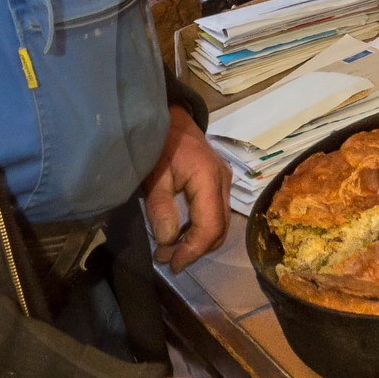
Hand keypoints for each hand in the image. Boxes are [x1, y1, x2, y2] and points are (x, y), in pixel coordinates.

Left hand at [141, 105, 231, 274]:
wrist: (170, 114)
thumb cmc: (159, 141)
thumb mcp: (153, 173)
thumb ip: (161, 206)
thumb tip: (168, 240)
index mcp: (209, 179)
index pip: (210, 226)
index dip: (193, 250)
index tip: (171, 263)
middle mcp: (224, 182)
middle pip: (220, 229)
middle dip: (196, 250)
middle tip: (168, 258)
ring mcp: (224, 182)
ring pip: (220, 224)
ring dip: (199, 242)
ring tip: (171, 249)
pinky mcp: (219, 182)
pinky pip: (215, 213)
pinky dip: (200, 229)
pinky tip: (179, 233)